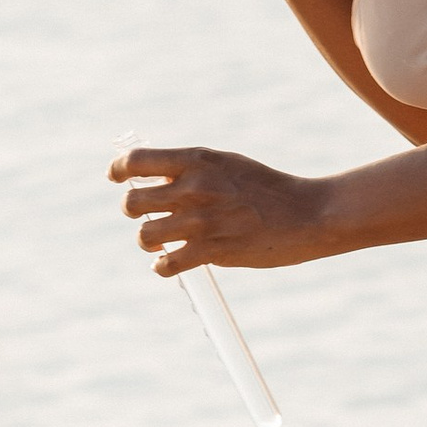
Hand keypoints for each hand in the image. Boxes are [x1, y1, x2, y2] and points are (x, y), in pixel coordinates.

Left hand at [111, 145, 325, 274]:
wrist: (308, 214)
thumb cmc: (268, 189)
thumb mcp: (227, 164)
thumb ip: (192, 169)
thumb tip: (154, 180)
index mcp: (197, 160)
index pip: (136, 161)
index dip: (119, 170)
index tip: (117, 178)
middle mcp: (195, 187)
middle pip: (132, 202)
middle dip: (134, 211)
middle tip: (148, 216)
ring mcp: (202, 220)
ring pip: (145, 235)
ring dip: (150, 241)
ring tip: (163, 242)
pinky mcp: (212, 251)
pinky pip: (166, 264)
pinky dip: (162, 266)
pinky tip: (169, 263)